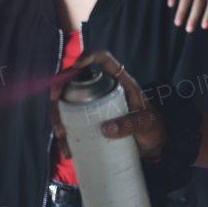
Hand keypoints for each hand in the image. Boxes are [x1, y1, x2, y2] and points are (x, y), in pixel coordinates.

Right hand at [50, 50, 166, 158]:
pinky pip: (72, 126)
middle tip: (54, 101)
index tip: (76, 66)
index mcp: (120, 82)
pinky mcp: (90, 124)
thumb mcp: (146, 123)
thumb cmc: (153, 127)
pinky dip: (66, 138)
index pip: (103, 60)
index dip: (88, 56)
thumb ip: (131, 124)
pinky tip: (68, 150)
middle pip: (77, 81)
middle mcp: (104, 91)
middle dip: (61, 88)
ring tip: (61, 134)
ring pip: (69, 104)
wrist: (153, 144)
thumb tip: (106, 128)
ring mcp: (95, 107)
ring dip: (58, 116)